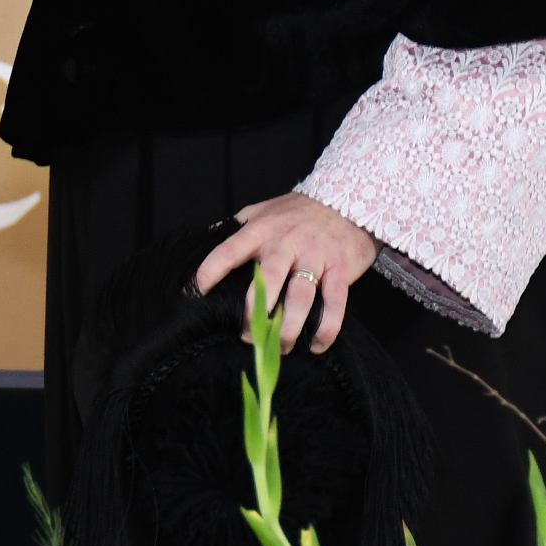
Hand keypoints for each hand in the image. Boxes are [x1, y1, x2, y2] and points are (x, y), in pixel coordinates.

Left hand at [193, 191, 381, 352]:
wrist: (348, 199)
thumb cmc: (297, 210)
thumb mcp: (262, 210)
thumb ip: (237, 226)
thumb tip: (206, 238)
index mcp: (262, 230)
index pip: (231, 250)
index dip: (211, 270)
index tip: (197, 292)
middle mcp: (287, 244)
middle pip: (268, 280)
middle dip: (256, 311)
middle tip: (248, 335)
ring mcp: (315, 257)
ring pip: (300, 296)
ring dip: (289, 326)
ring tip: (280, 346)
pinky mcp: (340, 269)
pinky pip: (334, 303)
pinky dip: (326, 327)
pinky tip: (316, 345)